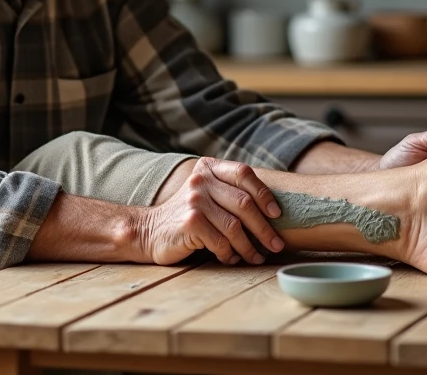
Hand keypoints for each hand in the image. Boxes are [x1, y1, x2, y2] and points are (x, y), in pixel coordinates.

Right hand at [134, 157, 284, 265]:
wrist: (150, 231)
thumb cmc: (188, 216)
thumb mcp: (207, 193)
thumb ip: (230, 191)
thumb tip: (274, 209)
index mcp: (208, 168)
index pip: (244, 173)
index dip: (264, 194)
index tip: (277, 214)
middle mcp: (201, 180)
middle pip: (244, 203)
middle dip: (265, 228)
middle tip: (276, 245)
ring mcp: (194, 200)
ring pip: (235, 227)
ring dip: (250, 247)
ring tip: (256, 257)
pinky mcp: (190, 222)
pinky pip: (221, 242)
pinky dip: (230, 254)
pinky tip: (231, 258)